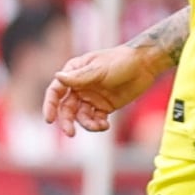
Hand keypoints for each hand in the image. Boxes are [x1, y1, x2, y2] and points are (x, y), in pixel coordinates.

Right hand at [43, 41, 175, 135]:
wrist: (145, 65)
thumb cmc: (121, 61)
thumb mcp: (100, 69)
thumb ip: (80, 77)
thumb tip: (58, 77)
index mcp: (74, 73)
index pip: (56, 91)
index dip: (50, 105)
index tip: (49, 119)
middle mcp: (79, 87)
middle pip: (67, 108)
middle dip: (67, 121)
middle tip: (70, 133)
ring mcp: (92, 98)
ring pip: (82, 116)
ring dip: (87, 124)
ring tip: (99, 126)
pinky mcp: (105, 106)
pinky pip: (96, 119)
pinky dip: (98, 125)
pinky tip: (105, 126)